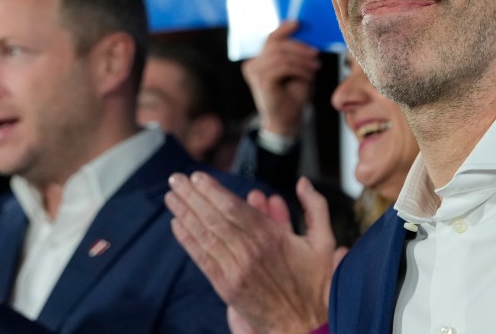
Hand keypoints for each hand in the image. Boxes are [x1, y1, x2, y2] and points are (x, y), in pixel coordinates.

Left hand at [166, 174, 339, 333]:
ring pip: (205, 235)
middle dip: (192, 196)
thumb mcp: (325, 242)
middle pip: (214, 218)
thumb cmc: (314, 286)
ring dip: (185, 213)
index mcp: (272, 237)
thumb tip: (303, 183)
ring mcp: (235, 270)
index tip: (197, 177)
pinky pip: (202, 259)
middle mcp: (249, 251)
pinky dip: (188, 241)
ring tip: (171, 196)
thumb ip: (315, 207)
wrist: (304, 326)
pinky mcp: (226, 287)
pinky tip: (177, 225)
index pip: (234, 208)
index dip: (213, 191)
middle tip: (176, 179)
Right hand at [241, 21, 320, 138]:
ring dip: (302, 60)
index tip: (299, 23)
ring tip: (315, 67)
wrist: (287, 121)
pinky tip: (308, 76)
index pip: (270, 39)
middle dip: (299, 47)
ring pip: (280, 55)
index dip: (284, 29)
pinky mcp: (262, 81)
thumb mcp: (296, 70)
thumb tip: (304, 34)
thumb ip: (294, 54)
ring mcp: (255, 73)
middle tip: (316, 54)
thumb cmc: (292, 96)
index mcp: (259, 60)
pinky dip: (299, 69)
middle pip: (276, 44)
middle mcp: (253, 64)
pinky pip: (282, 67)